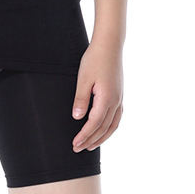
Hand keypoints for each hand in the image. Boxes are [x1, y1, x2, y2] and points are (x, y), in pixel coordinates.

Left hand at [71, 38, 122, 152]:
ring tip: (91, 145)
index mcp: (106, 98)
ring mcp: (119, 98)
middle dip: (91, 140)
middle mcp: (116, 101)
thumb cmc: (94, 59)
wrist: (109, 45)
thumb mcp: (83, 78)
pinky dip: (109, 128)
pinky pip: (117, 117)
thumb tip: (77, 118)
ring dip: (102, 137)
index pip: (94, 124)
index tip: (74, 144)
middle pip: (103, 128)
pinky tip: (104, 129)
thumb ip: (81, 99)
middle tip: (78, 148)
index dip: (84, 136)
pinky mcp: (119, 94)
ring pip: (112, 125)